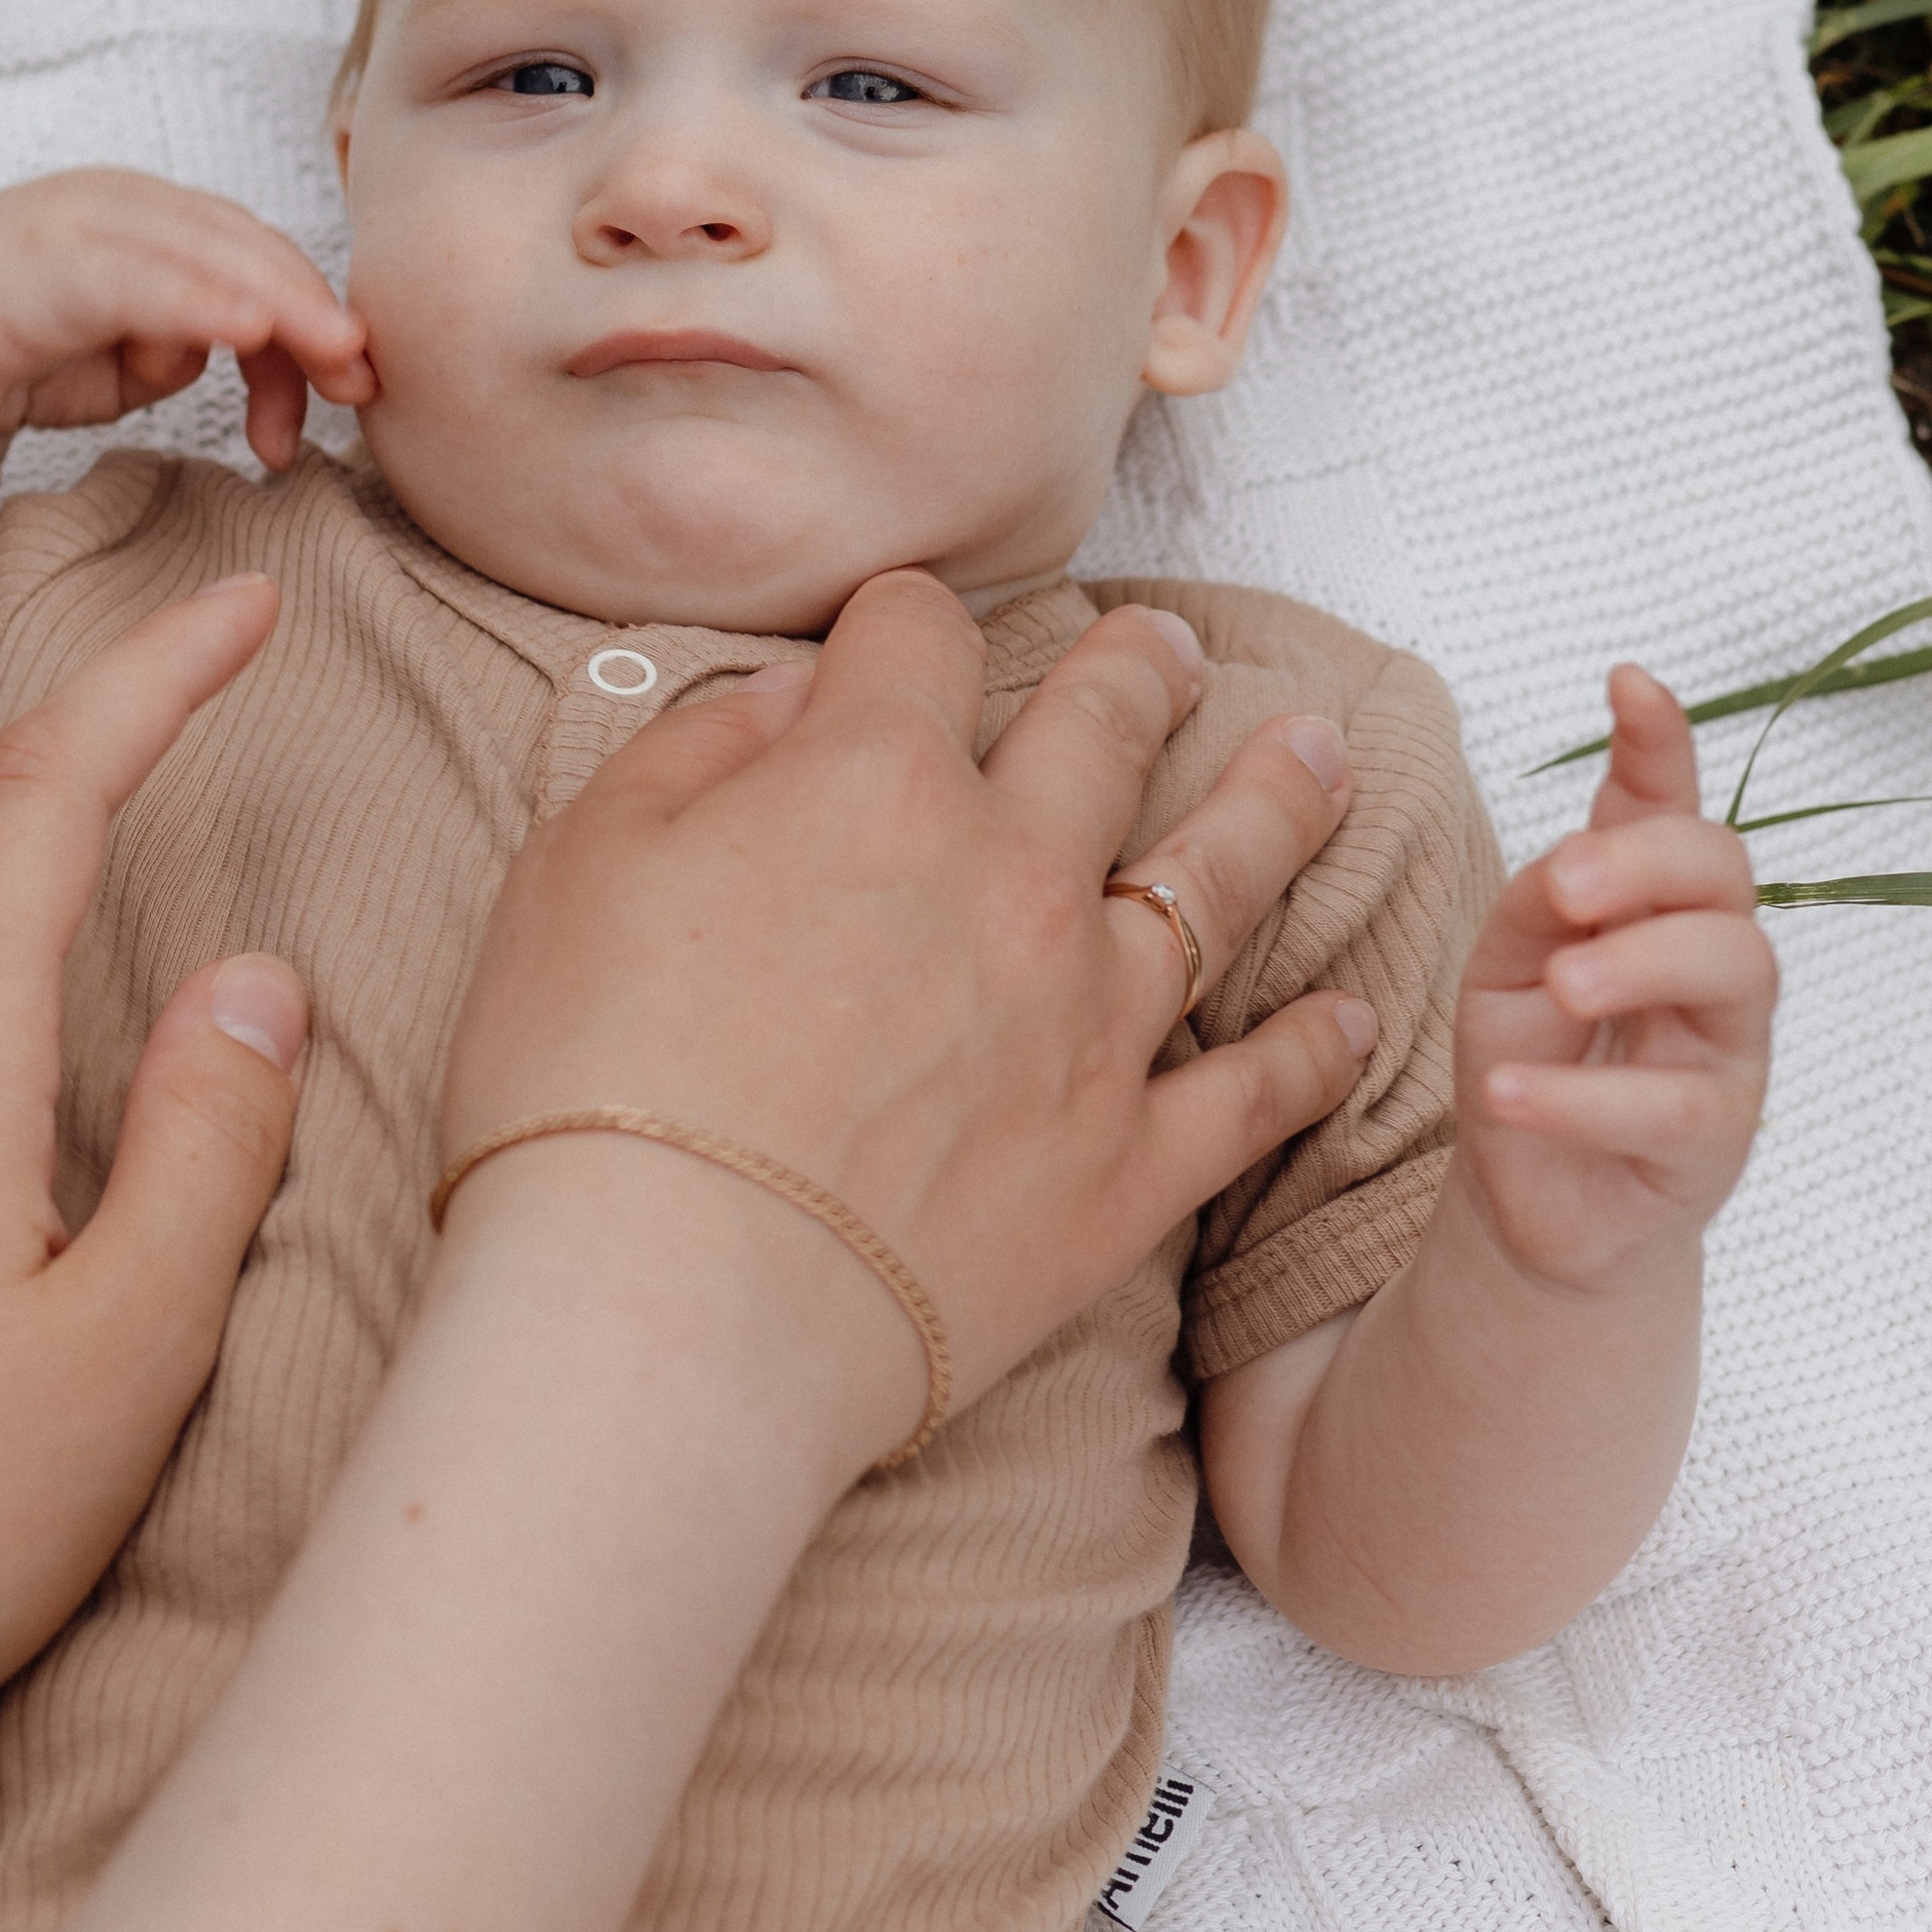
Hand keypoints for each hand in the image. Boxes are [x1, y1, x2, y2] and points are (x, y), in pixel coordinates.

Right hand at [0, 167, 371, 469]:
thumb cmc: (15, 347)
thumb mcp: (125, 360)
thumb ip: (187, 347)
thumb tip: (248, 354)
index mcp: (156, 222)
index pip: (261, 260)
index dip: (317, 316)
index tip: (355, 388)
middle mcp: (125, 206)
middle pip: (248, 249)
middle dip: (315, 312)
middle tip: (361, 379)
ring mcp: (80, 222)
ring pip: (203, 253)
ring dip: (277, 303)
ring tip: (332, 351)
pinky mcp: (38, 259)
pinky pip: (133, 277)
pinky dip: (195, 301)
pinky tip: (242, 331)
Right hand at [441, 570, 1379, 1469]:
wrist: (671, 1310)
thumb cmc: (588, 1079)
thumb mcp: (581, 862)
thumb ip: (698, 748)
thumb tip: (796, 698)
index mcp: (871, 779)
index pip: (919, 635)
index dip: (904, 622)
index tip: (900, 636)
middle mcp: (1009, 873)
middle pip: (1103, 725)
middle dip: (1135, 667)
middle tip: (1166, 647)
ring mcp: (1087, 1021)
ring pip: (1218, 877)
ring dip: (1276, 800)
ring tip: (1317, 750)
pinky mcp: (1124, 1166)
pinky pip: (1254, 1095)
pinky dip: (1312, 1052)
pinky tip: (1351, 1017)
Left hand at [1454, 663, 1774, 1292]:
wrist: (1532, 1203)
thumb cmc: (1530, 1059)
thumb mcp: (1504, 964)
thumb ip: (1536, 902)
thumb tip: (1570, 864)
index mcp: (1649, 901)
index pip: (1670, 806)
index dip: (1661, 743)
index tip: (1629, 683)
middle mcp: (1706, 960)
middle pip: (1724, 873)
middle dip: (1648, 861)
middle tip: (1566, 885)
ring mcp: (1724, 1048)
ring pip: (1734, 969)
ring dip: (1641, 963)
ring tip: (1559, 984)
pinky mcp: (1711, 1141)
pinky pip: (1672, 1107)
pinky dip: (1582, 1097)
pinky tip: (1507, 1094)